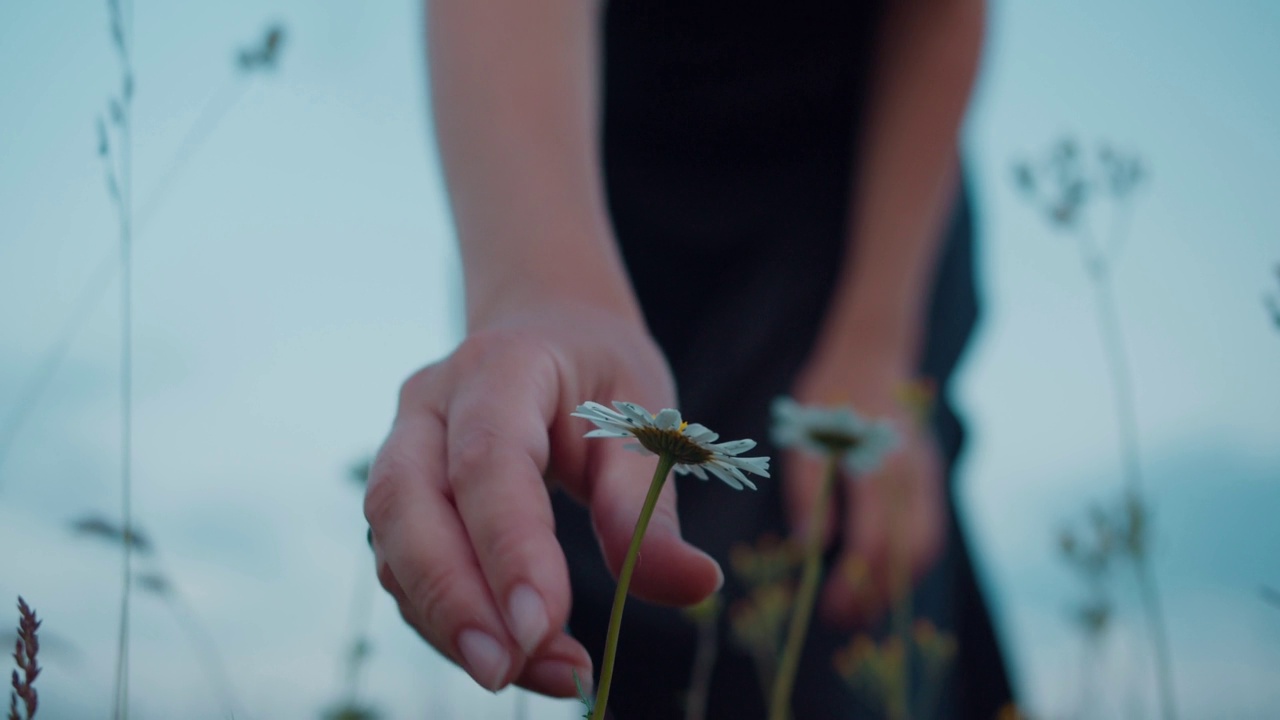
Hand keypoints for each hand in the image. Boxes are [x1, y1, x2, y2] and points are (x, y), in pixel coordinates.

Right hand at [364, 302, 722, 695]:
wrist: (547, 334)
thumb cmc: (602, 379)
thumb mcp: (647, 423)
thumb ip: (652, 508)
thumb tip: (695, 586)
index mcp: (503, 366)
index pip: (489, 459)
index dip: (509, 547)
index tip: (543, 626)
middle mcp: (432, 402)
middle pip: (406, 502)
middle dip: (450, 598)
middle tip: (507, 671)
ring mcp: (401, 445)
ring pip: (393, 543)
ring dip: (449, 621)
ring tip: (534, 673)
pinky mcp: (399, 494)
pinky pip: (403, 566)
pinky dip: (448, 620)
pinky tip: (512, 653)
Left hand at [783, 353, 947, 626]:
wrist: (872, 353)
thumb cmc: (828, 396)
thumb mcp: (804, 442)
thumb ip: (808, 496)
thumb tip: (807, 550)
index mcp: (877, 468)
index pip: (872, 545)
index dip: (853, 585)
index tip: (830, 609)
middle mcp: (911, 477)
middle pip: (907, 556)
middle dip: (878, 594)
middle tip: (845, 619)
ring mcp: (928, 476)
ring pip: (926, 546)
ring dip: (897, 582)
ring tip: (862, 604)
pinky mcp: (931, 476)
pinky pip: (929, 528)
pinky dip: (909, 559)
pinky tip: (881, 572)